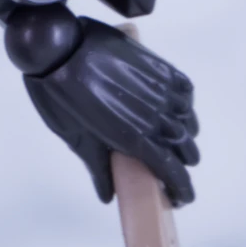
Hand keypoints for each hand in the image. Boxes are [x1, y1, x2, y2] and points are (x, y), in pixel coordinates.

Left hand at [8, 11, 199, 204]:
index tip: (182, 198)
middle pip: (185, 147)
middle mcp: (155, 118)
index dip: (182, 188)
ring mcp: (161, 92)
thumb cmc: (59, 96)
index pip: (172, 171)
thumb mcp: (76, 138)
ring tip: (176, 139)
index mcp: (134, 140)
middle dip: (184, 162)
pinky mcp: (161, 69)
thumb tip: (107, 197)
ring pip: (188, 120)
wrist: (57, 48)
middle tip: (175, 167)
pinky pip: (186, 91)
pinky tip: (175, 108)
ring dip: (186, 134)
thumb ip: (98, 168)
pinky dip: (185, 104)